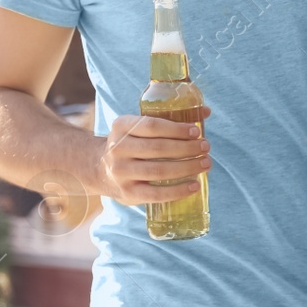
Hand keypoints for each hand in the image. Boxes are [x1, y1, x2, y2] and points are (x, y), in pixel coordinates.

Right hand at [93, 105, 212, 204]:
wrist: (100, 168)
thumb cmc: (131, 144)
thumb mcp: (138, 127)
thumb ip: (168, 120)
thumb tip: (206, 111)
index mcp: (121, 126)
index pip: (152, 125)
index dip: (176, 128)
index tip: (196, 131)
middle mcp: (118, 149)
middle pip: (158, 148)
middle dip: (187, 148)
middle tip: (206, 147)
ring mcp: (121, 173)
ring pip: (159, 170)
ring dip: (187, 167)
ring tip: (206, 163)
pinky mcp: (127, 193)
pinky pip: (156, 194)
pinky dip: (178, 191)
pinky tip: (194, 185)